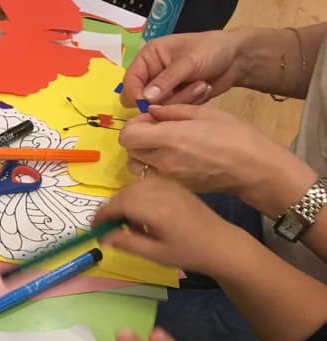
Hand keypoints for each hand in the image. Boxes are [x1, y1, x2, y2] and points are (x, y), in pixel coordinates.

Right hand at [95, 177, 253, 276]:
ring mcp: (169, 186)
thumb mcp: (154, 254)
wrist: (220, 243)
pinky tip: (144, 214)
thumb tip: (103, 236)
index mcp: (155, 209)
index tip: (95, 229)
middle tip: (110, 230)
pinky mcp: (174, 186)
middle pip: (124, 193)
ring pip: (134, 187)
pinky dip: (137, 196)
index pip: (118, 204)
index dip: (102, 215)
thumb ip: (126, 243)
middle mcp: (161, 192)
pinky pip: (146, 185)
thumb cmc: (187, 253)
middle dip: (112, 209)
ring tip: (130, 224)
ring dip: (124, 202)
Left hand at [119, 104, 295, 195]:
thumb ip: (173, 111)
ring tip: (161, 146)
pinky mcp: (173, 189)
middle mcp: (162, 161)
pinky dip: (152, 167)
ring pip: (136, 167)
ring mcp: (167, 179)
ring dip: (141, 154)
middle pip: (129, 151)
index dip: (133, 125)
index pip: (127, 136)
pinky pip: (150, 178)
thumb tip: (152, 111)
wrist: (252, 168)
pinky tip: (171, 159)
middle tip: (155, 131)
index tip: (148, 120)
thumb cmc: (234, 135)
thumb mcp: (204, 113)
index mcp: (169, 139)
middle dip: (137, 138)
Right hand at [121, 30, 244, 105]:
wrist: (237, 59)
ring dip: (181, 99)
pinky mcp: (175, 101)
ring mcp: (163, 89)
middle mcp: (151, 74)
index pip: (130, 81)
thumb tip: (145, 98)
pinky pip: (172, 112)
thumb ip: (166, 80)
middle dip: (160, 100)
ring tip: (200, 84)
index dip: (137, 94)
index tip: (150, 103)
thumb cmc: (212, 49)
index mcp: (149, 58)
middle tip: (181, 92)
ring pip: (158, 108)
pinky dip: (188, 103)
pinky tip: (203, 89)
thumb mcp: (188, 61)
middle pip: (139, 99)